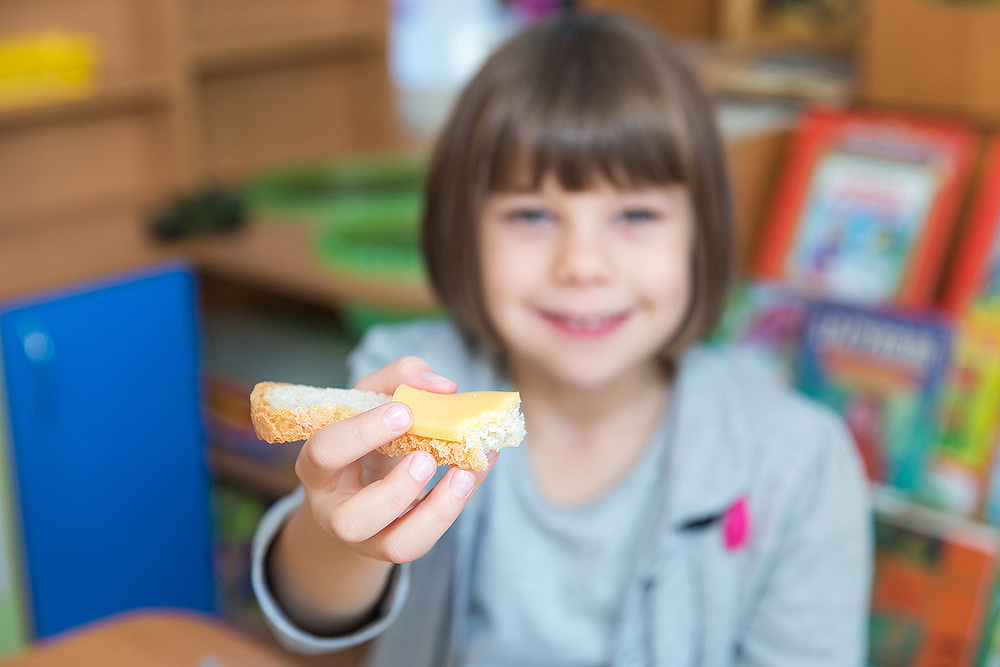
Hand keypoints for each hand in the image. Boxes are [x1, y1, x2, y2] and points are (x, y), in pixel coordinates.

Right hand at [294, 355, 496, 563]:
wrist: (362, 477)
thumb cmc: (366, 432)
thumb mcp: (373, 395)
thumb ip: (402, 377)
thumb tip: (443, 387)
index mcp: (318, 464)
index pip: (325, 452)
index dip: (362, 433)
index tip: (404, 412)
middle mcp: (334, 508)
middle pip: (351, 519)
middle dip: (395, 490)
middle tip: (427, 457)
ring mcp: (368, 536)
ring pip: (395, 545)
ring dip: (434, 511)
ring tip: (462, 474)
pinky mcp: (398, 545)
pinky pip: (427, 539)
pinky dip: (456, 506)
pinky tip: (475, 472)